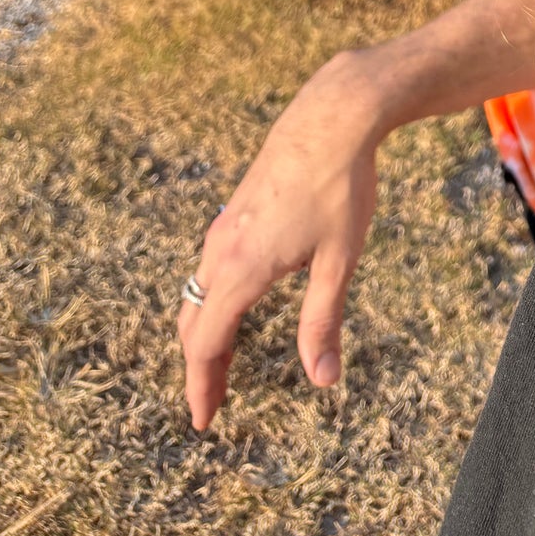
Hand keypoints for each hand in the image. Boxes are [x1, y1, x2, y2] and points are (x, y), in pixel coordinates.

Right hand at [177, 52, 384, 430]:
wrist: (333, 115)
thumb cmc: (341, 186)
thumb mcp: (339, 259)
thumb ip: (323, 321)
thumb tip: (322, 380)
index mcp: (242, 267)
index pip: (204, 343)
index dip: (201, 386)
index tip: (204, 421)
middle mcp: (223, 247)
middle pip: (193, 321)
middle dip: (200, 366)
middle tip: (213, 403)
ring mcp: (226, 224)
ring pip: (199, 290)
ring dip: (205, 331)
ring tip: (222, 362)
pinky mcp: (237, 208)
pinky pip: (210, 265)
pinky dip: (212, 298)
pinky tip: (235, 302)